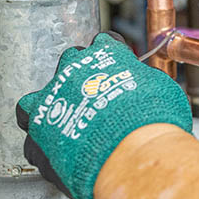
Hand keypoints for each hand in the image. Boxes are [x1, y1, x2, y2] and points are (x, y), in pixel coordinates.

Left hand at [15, 32, 192, 198]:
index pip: (105, 42)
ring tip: (70, 126)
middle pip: (70, 64)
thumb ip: (146, 81)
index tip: (120, 69)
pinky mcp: (37, 135)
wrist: (133, 155)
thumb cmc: (155, 120)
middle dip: (81, 79)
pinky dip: (47, 146)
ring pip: (37, 99)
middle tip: (98, 98)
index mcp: (105, 54)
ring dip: (53, 109)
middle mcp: (72, 70)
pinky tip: (63, 154)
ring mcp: (49, 102)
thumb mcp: (163, 89)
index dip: (114, 57)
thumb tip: (146, 84)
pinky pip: (35, 138)